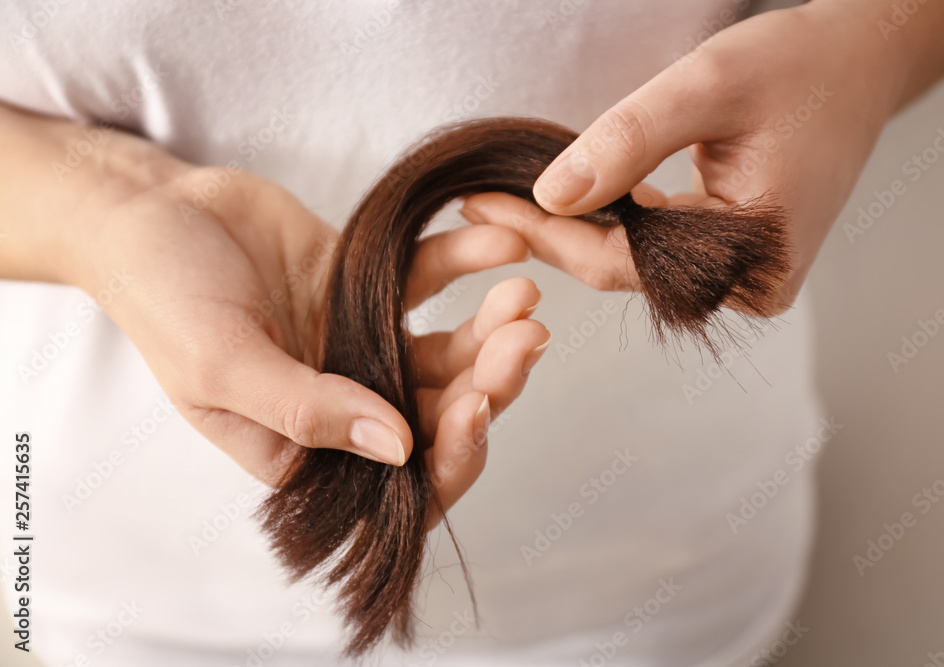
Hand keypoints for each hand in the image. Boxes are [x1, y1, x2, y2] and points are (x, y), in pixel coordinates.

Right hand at [67, 133, 547, 522]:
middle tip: (525, 338)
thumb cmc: (161, 296)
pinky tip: (502, 243)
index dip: (449, 458)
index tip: (477, 408)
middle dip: (489, 385)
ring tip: (525, 293)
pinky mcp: (369, 290)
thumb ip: (304, 410)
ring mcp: (361, 347)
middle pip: (436, 415)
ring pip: (445, 353)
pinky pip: (430, 281)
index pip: (394, 483)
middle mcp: (341, 407)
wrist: (149, 210)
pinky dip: (468, 263)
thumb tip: (396, 449)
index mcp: (302, 451)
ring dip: (491, 330)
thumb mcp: (219, 365)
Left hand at [460, 3, 905, 311]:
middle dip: (552, 235)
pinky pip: (661, 254)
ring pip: (637, 265)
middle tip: (482, 202)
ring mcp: (748, 280)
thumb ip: (628, 141)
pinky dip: (617, 225)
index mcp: (754, 256)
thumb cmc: (797, 66)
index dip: (545, 235)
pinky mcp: (739, 262)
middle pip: (624, 271)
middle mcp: (754, 286)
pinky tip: (574, 200)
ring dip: (580, 230)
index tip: (481, 205)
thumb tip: (551, 195)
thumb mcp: (706, 86)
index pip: (620, 262)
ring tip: (510, 200)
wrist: (860, 64)